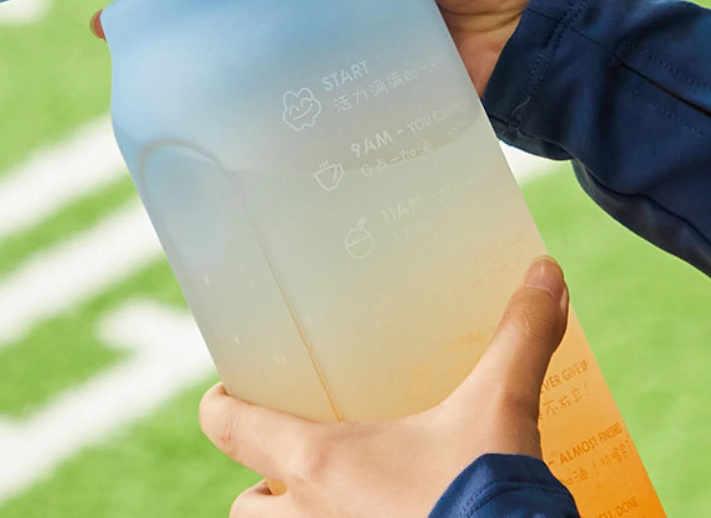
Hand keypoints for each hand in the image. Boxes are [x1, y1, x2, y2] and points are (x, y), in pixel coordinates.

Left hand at [199, 256, 568, 517]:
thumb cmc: (490, 498)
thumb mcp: (501, 409)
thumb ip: (520, 338)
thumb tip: (544, 272)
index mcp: (320, 465)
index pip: (228, 427)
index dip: (221, 403)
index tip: (232, 386)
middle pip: (245, 505)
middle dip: (263, 481)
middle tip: (299, 451)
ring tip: (337, 494)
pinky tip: (383, 516)